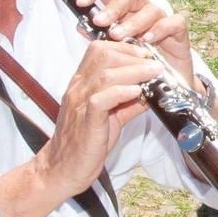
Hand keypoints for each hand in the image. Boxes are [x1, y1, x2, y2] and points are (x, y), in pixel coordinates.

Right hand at [37, 39, 159, 198]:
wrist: (63, 169)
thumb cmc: (86, 142)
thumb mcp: (111, 117)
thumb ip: (128, 102)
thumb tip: (150, 91)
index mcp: (81, 83)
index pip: (99, 50)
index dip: (124, 47)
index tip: (145, 54)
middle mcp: (78, 89)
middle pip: (103, 55)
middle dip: (132, 55)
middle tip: (153, 62)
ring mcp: (80, 104)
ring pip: (105, 75)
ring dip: (134, 71)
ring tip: (153, 73)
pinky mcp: (86, 122)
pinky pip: (101, 100)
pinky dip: (121, 92)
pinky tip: (137, 92)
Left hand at [69, 0, 192, 87]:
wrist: (165, 86)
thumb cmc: (136, 64)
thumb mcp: (114, 52)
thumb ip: (99, 38)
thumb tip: (79, 27)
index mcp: (123, 10)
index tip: (81, 2)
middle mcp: (142, 10)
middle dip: (114, 6)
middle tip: (101, 21)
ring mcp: (161, 19)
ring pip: (150, 8)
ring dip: (132, 21)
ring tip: (119, 36)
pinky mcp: (178, 30)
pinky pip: (174, 21)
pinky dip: (160, 28)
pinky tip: (147, 40)